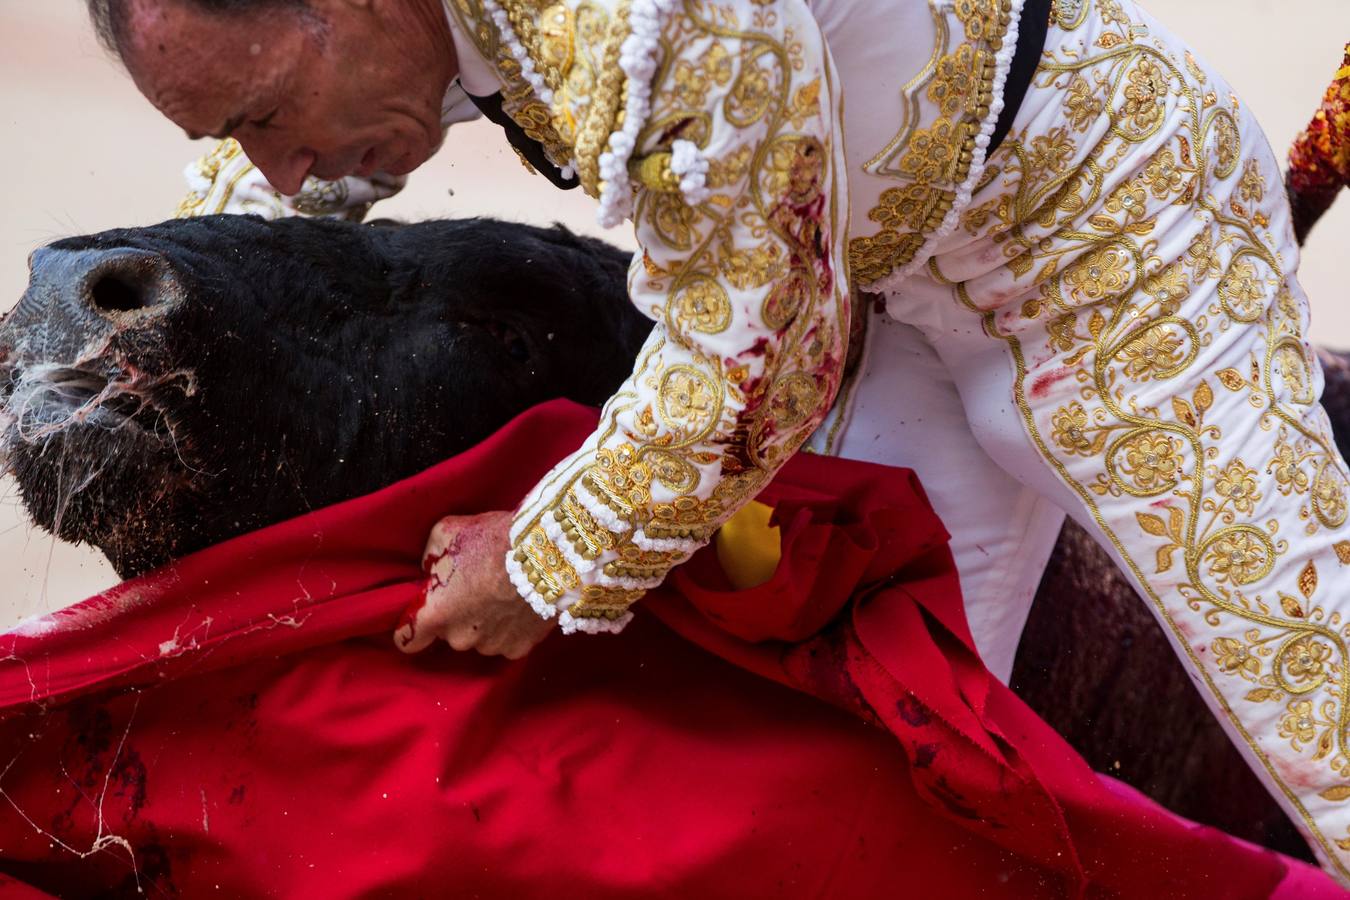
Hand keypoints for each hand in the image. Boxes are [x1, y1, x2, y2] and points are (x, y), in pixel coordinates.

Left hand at [395, 510, 553, 658]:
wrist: (545, 553)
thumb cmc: (491, 540)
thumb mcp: (445, 533)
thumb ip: (429, 558)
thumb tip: (432, 571)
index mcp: (436, 615)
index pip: (407, 640)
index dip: (413, 629)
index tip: (424, 616)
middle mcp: (460, 638)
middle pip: (449, 634)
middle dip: (457, 616)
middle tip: (476, 588)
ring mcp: (491, 646)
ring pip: (479, 639)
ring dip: (485, 623)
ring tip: (502, 594)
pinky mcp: (519, 648)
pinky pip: (507, 642)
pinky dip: (511, 629)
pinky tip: (519, 605)